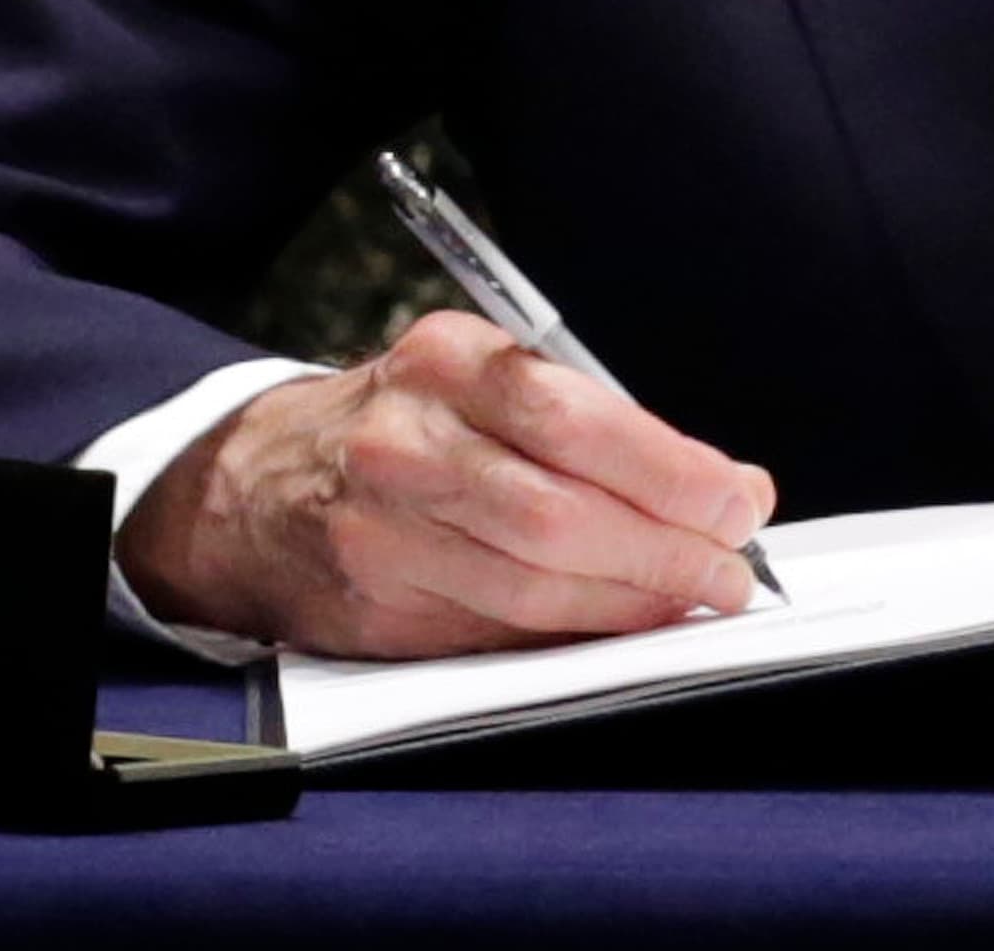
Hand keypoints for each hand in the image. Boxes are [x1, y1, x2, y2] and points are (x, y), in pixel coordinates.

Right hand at [113, 311, 777, 657]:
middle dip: (664, 549)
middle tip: (729, 569)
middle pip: (558, 510)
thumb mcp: (485, 384)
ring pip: (530, 582)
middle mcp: (406, 441)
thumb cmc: (409, 428)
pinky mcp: (374, 604)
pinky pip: (495, 629)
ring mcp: (381, 529)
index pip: (576, 418)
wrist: (257, 484)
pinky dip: (572, 632)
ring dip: (630, 600)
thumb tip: (726, 489)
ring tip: (692, 598)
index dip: (670, 472)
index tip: (736, 500)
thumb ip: (601, 429)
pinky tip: (618, 623)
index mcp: (449, 361)